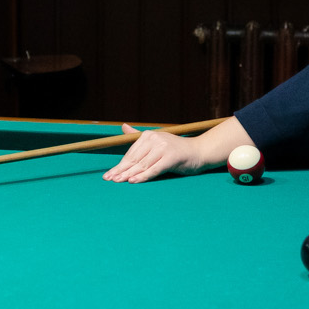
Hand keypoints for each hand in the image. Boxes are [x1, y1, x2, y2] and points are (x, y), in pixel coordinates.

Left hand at [104, 116, 254, 183]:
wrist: (199, 152)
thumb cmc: (176, 151)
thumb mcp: (157, 142)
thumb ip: (139, 137)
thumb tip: (123, 126)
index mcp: (149, 135)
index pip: (131, 154)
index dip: (119, 165)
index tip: (109, 175)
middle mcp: (155, 139)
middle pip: (134, 159)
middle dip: (120, 171)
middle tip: (109, 180)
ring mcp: (163, 147)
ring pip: (142, 165)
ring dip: (128, 175)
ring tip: (118, 182)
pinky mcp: (171, 157)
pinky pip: (154, 169)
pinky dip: (143, 176)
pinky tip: (133, 181)